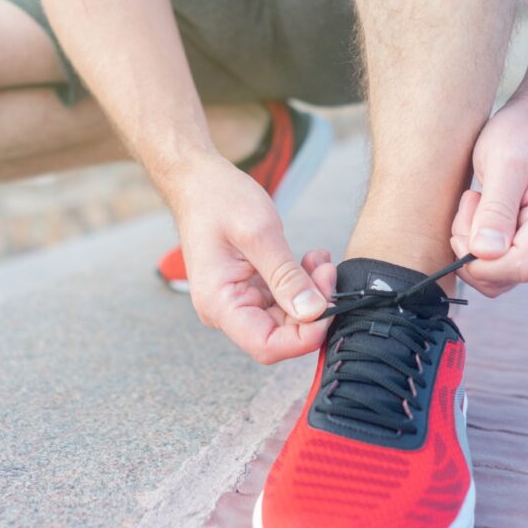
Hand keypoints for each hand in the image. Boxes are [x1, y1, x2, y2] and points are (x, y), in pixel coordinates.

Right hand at [168, 155, 335, 363]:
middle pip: (280, 335)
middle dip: (312, 308)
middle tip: (327, 271)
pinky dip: (302, 284)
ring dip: (310, 294)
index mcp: (219, 303)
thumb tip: (314, 312)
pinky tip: (311, 260)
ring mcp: (237, 301)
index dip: (304, 336)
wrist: (198, 181)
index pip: (267, 346)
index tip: (329, 305)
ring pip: (286, 319)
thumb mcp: (260, 234)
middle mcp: (225, 310)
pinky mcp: (249, 290)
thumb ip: (287, 277)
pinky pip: (282, 301)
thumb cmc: (218, 200)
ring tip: (319, 260)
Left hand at [450, 100, 527, 296]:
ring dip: (474, 246)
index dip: (481, 262)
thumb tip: (485, 254)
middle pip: (507, 275)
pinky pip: (500, 265)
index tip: (463, 228)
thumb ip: (496, 209)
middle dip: (473, 250)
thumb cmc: (523, 134)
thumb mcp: (503, 161)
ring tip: (477, 203)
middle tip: (470, 203)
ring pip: (499, 275)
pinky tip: (482, 213)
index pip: (521, 267)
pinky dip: (480, 245)